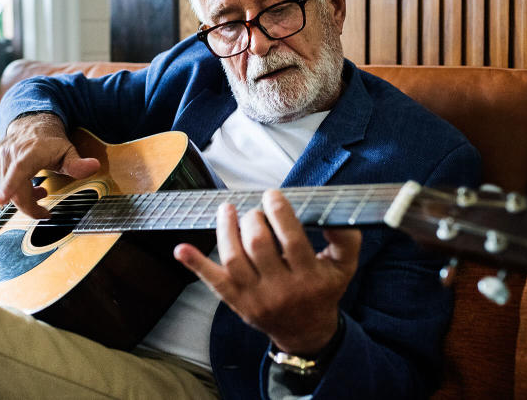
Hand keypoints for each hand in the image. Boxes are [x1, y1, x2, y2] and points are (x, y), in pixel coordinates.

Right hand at [0, 113, 99, 217]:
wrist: (33, 124)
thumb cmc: (51, 141)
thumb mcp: (69, 151)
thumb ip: (78, 163)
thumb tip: (94, 166)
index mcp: (30, 152)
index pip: (18, 170)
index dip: (9, 187)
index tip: (1, 201)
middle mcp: (11, 152)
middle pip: (14, 190)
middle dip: (29, 206)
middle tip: (44, 212)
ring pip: (5, 190)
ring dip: (22, 197)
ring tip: (39, 190)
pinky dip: (10, 191)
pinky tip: (24, 187)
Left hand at [175, 189, 361, 354]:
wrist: (305, 332)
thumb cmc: (323, 291)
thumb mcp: (344, 267)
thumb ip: (346, 239)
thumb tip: (334, 214)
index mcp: (309, 277)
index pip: (291, 239)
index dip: (279, 212)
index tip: (273, 195)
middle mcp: (281, 289)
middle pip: (258, 245)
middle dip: (253, 219)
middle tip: (255, 211)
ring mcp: (255, 297)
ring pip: (233, 259)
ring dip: (226, 230)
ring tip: (227, 210)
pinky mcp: (237, 302)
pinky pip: (213, 282)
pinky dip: (195, 264)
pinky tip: (181, 249)